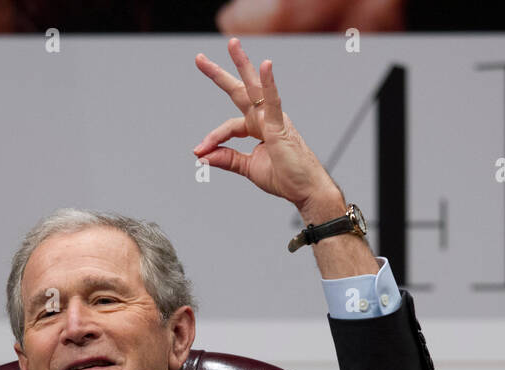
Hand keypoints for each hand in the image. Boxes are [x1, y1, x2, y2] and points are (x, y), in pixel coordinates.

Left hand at [193, 37, 338, 215]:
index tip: (199, 152)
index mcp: (257, 128)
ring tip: (232, 44)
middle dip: (219, 74)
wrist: (305, 189)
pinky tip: (265, 65)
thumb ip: (227, 159)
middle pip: (239, 91)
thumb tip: (202, 157)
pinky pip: (273, 100)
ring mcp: (273, 118)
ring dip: (242, 64)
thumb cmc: (284, 177)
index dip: (212, 138)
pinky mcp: (280, 124)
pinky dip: (269, 83)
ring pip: (254, 87)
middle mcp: (264, 118)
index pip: (229, 127)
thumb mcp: (248, 168)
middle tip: (200, 59)